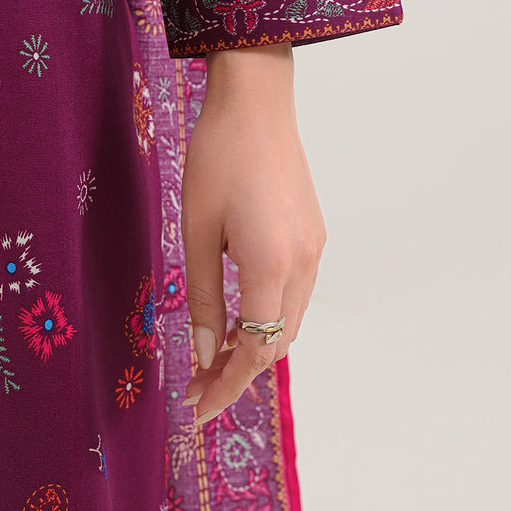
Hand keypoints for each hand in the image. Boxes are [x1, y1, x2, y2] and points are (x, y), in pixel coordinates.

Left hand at [180, 41, 326, 424]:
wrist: (257, 101)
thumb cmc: (217, 157)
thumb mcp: (197, 230)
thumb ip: (205, 298)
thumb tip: (205, 353)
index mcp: (272, 264)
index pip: (254, 350)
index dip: (226, 386)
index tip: (196, 410)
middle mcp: (304, 262)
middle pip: (278, 342)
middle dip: (238, 373)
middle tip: (197, 390)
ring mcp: (315, 246)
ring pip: (289, 320)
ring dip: (254, 346)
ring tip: (212, 360)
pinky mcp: (314, 231)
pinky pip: (295, 292)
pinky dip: (268, 316)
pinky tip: (239, 318)